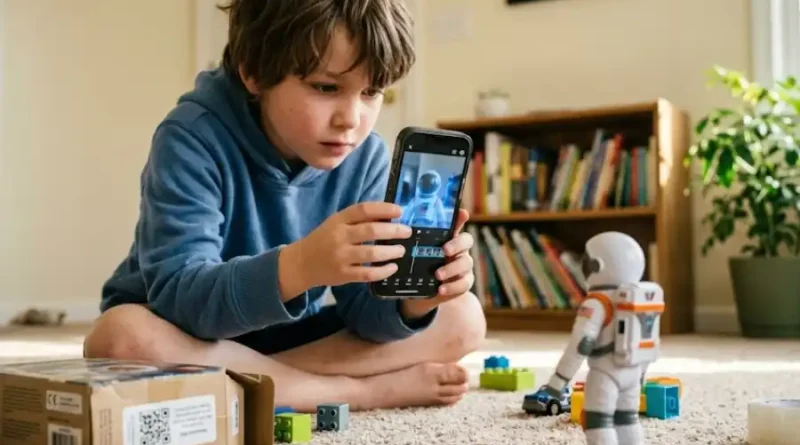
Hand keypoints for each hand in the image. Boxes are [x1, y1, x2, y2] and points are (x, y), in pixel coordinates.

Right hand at [280, 202, 411, 297]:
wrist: (301, 263)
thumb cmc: (325, 239)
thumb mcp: (336, 224)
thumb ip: (358, 220)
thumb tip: (390, 216)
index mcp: (338, 220)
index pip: (363, 210)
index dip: (384, 208)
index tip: (400, 211)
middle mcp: (339, 237)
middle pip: (370, 231)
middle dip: (393, 230)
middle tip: (407, 232)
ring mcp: (341, 257)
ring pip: (371, 254)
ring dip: (391, 251)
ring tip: (401, 250)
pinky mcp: (343, 275)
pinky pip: (367, 274)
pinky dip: (383, 271)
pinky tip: (392, 268)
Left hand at [400, 208, 474, 318]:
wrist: (421, 293)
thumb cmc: (417, 266)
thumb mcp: (412, 251)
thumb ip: (408, 238)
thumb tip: (389, 219)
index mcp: (447, 238)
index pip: (457, 223)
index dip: (461, 219)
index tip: (462, 214)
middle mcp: (459, 249)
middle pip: (467, 241)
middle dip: (457, 244)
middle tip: (444, 250)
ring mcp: (463, 266)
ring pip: (466, 263)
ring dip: (452, 268)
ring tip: (438, 275)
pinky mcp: (464, 282)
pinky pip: (464, 283)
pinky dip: (453, 286)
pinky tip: (441, 289)